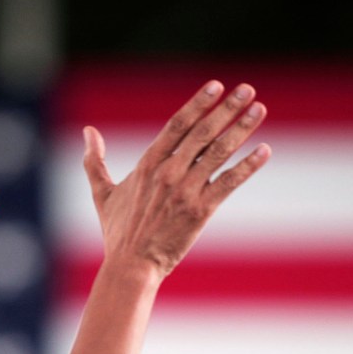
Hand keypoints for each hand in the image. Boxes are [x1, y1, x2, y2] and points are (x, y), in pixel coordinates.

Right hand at [82, 81, 269, 277]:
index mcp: (147, 164)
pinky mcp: (200, 210)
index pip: (177, 125)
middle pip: (202, 132)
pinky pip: (229, 182)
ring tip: (260, 109)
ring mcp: (185, 191)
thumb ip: (94, 161)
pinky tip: (264, 150)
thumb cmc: (118, 232)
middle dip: (227, 109)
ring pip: (218, 152)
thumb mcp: (103, 193)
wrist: (131, 266)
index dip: (198, 104)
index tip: (217, 87)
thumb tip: (88, 132)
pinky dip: (248, 166)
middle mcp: (168, 172)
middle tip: (247, 90)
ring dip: (241, 129)